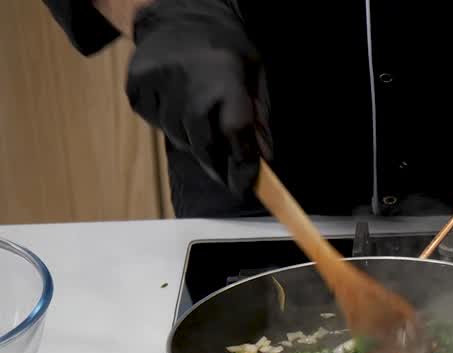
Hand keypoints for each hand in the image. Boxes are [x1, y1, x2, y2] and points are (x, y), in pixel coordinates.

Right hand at [125, 0, 268, 198]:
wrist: (180, 16)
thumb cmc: (226, 47)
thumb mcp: (255, 75)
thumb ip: (260, 117)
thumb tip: (263, 158)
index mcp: (224, 74)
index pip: (234, 131)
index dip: (241, 163)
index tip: (245, 183)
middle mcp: (188, 79)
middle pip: (201, 141)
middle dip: (215, 162)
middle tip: (224, 172)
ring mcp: (157, 81)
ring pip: (176, 135)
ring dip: (192, 140)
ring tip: (200, 120)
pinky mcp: (136, 85)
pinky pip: (154, 122)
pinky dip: (168, 123)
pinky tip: (177, 104)